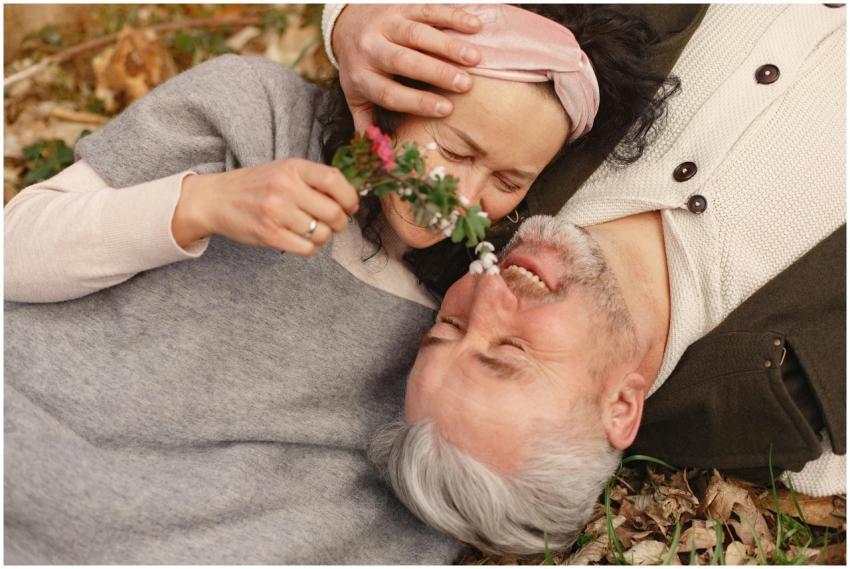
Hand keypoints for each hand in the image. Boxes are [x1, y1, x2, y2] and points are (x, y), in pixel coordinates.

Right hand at [173, 159, 358, 255]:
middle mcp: (285, 188)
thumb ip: (315, 179)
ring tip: (313, 230)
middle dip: (341, 222)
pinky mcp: (270, 235)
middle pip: (333, 213)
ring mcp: (276, 213)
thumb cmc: (257, 185)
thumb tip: (351, 198)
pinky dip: (310, 247)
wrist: (216, 199)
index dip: (349, 197)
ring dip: (324, 236)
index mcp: (293, 168)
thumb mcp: (285, 170)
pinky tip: (302, 239)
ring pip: (322, 234)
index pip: (334, 180)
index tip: (350, 206)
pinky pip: (307, 249)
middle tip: (334, 223)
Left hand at [332, 4, 482, 129]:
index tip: (446, 109)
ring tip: (475, 58)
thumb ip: (366, 125)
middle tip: (465, 84)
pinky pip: (427, 8)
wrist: (345, 24)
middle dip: (436, 72)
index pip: (389, 93)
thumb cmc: (360, 69)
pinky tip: (474, 26)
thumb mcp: (356, 98)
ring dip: (448, 45)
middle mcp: (370, 49)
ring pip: (417, 33)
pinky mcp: (399, 5)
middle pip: (404, 61)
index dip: (417, 102)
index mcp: (361, 78)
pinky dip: (452, 15)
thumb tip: (378, 157)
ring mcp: (385, 24)